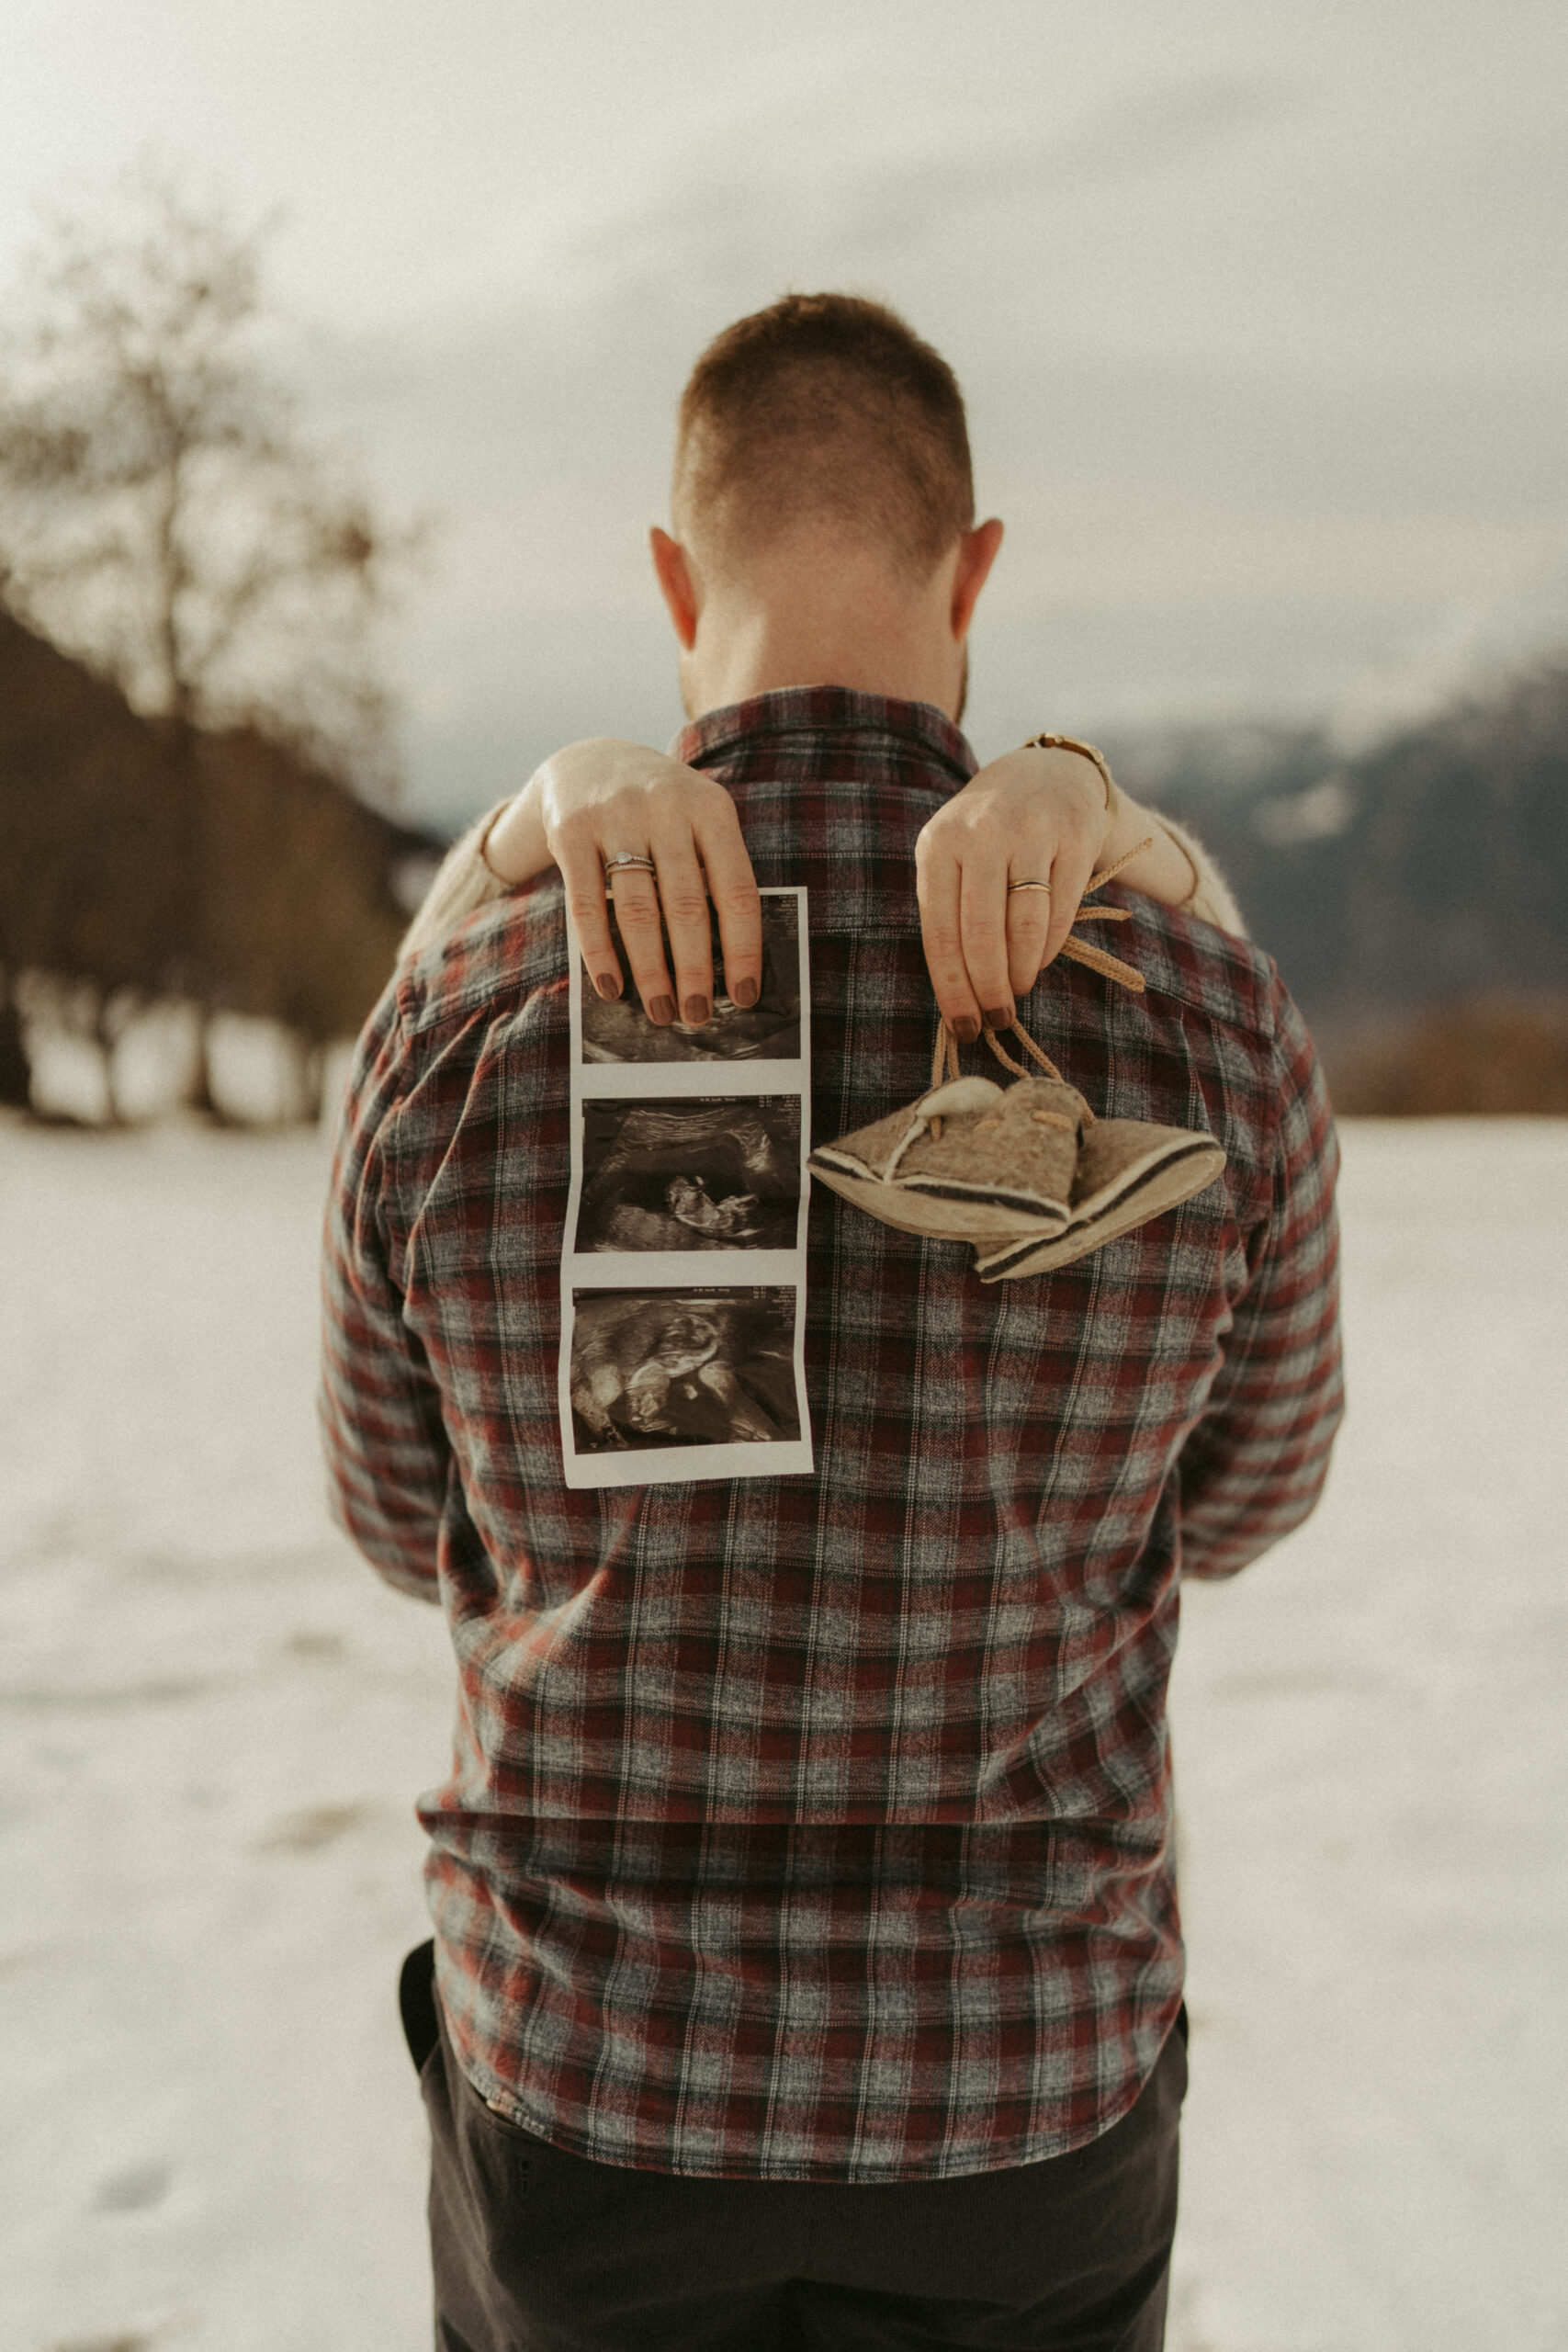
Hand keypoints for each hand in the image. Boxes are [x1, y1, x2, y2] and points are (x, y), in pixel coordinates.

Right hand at [485, 739, 762, 1025]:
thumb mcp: (697, 824)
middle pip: (687, 905)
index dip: (743, 949)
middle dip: (695, 970)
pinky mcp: (571, 832)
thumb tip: (725, 967)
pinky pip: (586, 905)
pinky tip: (612, 986)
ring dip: (651, 970)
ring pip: (638, 910)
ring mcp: (615, 817)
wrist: (590, 763)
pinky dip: (600, 953)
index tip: (744, 997)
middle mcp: (666, 807)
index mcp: (711, 809)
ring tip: (661, 1010)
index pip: (736, 890)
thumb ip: (712, 876)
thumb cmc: (661, 814)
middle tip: (698, 1016)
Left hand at [914, 746, 1112, 1040]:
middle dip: (989, 990)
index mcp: (938, 845)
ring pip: (1025, 927)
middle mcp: (982, 834)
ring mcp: (1031, 832)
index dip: (953, 990)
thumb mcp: (951, 858)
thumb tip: (958, 996)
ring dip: (1021, 973)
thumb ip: (948, 911)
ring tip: (1017, 990)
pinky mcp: (1075, 836)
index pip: (941, 935)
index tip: (964, 1028)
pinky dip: (1049, 947)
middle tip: (997, 1019)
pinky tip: (1039, 960)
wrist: (1042, 775)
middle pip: (982, 936)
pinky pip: (1061, 911)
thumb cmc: (985, 835)